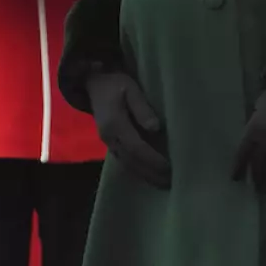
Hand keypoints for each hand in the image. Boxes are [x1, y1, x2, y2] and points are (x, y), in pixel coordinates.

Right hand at [88, 71, 171, 188]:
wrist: (94, 82)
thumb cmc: (116, 83)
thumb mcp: (131, 88)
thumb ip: (142, 108)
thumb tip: (155, 127)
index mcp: (114, 124)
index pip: (136, 147)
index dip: (152, 159)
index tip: (168, 167)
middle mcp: (109, 137)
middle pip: (132, 161)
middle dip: (150, 173)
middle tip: (170, 183)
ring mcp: (108, 142)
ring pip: (127, 163)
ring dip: (144, 175)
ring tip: (162, 183)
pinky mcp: (109, 143)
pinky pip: (123, 160)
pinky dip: (137, 169)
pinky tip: (148, 175)